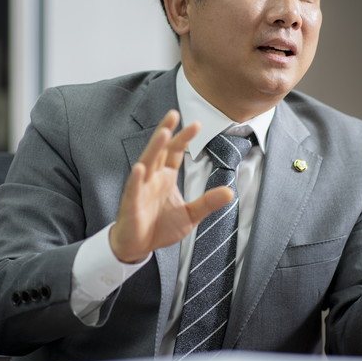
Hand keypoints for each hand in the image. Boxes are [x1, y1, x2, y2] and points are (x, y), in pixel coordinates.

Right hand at [109, 110, 232, 262]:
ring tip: (163, 133)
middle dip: (166, 132)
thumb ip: (207, 202)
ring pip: (146, 164)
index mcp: (165, 177)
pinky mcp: (131, 205)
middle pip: (159, 150)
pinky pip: (134, 190)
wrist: (138, 247)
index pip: (174, 152)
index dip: (184, 138)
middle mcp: (152, 178)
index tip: (197, 124)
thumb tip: (230, 192)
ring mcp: (140, 189)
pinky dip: (137, 180)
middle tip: (174, 113)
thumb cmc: (160, 228)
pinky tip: (140, 168)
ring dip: (154, 148)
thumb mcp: (190, 215)